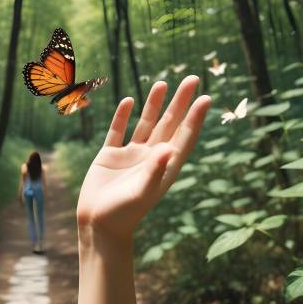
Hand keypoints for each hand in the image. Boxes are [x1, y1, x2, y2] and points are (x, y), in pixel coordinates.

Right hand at [77, 76, 210, 241]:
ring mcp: (130, 156)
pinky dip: (123, 116)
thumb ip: (154, 171)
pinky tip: (129, 101)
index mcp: (164, 167)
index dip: (195, 118)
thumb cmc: (123, 214)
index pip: (184, 137)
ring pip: (146, 124)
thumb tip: (168, 148)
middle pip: (169, 124)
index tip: (205, 98)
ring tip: (162, 83)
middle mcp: (151, 158)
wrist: (97, 225)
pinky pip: (118, 131)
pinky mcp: (110, 156)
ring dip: (154, 104)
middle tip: (192, 78)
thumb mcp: (141, 193)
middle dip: (180, 102)